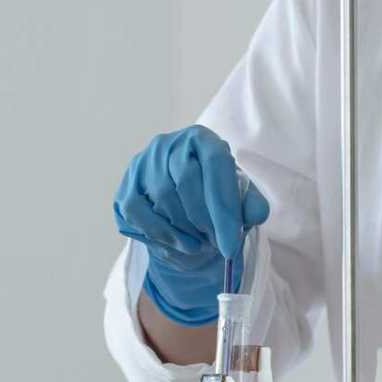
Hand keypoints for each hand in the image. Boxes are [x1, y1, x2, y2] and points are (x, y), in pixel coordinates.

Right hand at [113, 125, 269, 324]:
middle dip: (204, 219)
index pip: (216, 163)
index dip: (224, 206)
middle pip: (186, 180)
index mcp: (202, 137)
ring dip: (184, 230)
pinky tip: (180, 244)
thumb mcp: (238, 195)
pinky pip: (138, 213)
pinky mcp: (125, 186)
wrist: (183, 197)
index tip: (230, 243)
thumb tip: (256, 214)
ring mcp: (142, 163)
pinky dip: (160, 234)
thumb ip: (251, 203)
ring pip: (162, 198)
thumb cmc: (214, 192)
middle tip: (217, 243)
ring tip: (202, 244)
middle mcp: (169, 144)